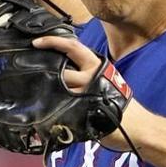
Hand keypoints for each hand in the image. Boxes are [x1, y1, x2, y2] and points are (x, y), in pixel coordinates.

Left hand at [33, 35, 135, 150]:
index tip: (36, 43)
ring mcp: (86, 95)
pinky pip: (63, 107)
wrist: (135, 124)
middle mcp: (91, 77)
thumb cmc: (117, 99)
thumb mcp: (104, 76)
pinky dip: (53, 107)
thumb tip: (63, 65)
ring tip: (38, 90)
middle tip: (30, 69)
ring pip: (60, 88)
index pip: (72, 47)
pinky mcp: (83, 112)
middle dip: (46, 70)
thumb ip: (85, 69)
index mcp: (96, 64)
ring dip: (48, 90)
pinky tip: (46, 108)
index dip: (53, 42)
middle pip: (62, 70)